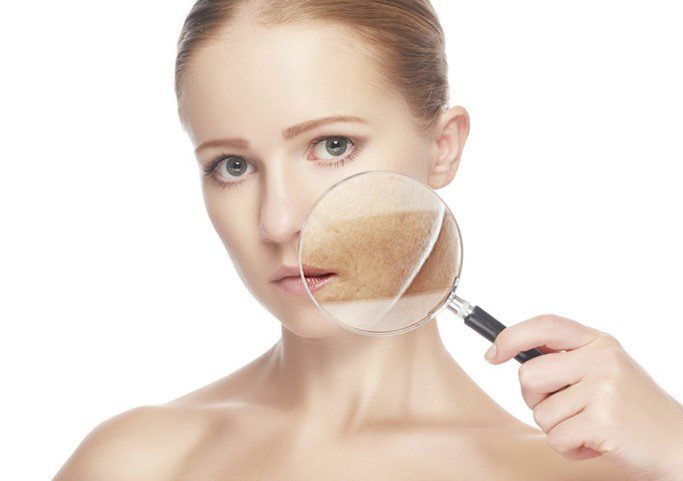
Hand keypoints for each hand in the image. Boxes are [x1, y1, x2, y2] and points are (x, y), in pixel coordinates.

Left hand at [484, 313, 682, 480]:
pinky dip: (570, 448)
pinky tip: (597, 444)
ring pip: (540, 411)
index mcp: (599, 342)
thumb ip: (567, 358)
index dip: (512, 336)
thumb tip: (510, 352)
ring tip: (590, 427)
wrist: (677, 444)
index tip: (493, 354)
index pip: (545, 325)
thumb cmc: (632, 409)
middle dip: (536, 398)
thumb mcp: (605, 370)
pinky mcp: (603, 421)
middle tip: (566, 409)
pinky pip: (556, 437)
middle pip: (528, 375)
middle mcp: (602, 359)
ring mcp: (604, 389)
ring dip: (558, 428)